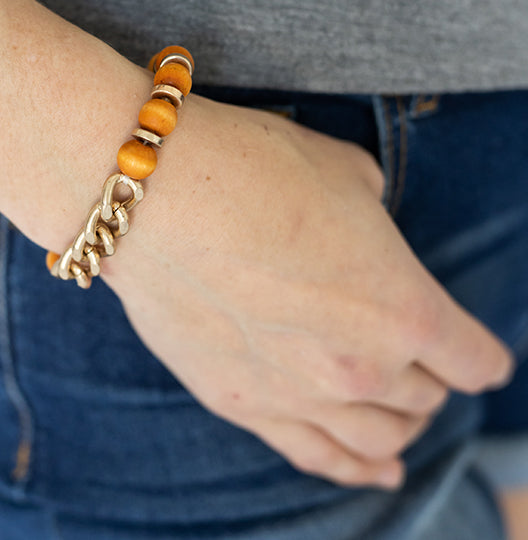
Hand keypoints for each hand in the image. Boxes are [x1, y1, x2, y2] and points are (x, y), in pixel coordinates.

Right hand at [100, 92, 514, 488]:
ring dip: (398, 425)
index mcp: (405, 307)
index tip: (475, 348)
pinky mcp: (243, 404)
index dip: (480, 352)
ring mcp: (299, 395)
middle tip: (414, 353)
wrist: (157, 195)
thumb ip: (374, 219)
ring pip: (378, 439)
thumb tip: (365, 227)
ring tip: (398, 414)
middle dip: (427, 375)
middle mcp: (362, 366)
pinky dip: (354, 469)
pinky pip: (316, 457)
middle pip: (425, 397)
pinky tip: (375, 471)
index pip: (474, 358)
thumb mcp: (345, 173)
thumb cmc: (256, 168)